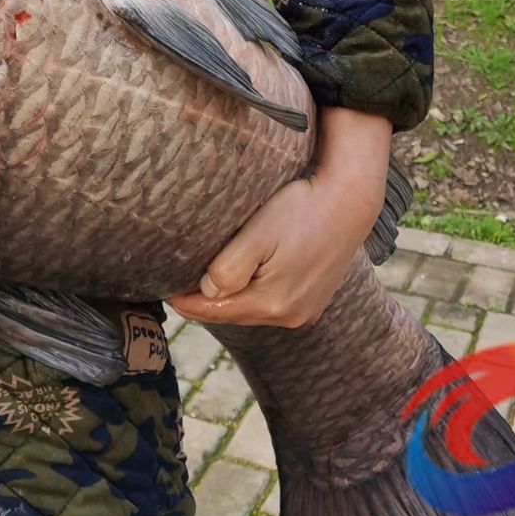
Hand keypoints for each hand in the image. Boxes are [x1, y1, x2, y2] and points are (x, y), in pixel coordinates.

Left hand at [167, 106, 392, 328]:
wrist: (351, 200)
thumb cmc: (302, 208)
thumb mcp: (258, 233)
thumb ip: (228, 267)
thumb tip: (205, 290)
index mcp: (271, 302)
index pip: (214, 310)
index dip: (185, 300)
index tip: (163, 288)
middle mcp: (290, 315)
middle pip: (233, 314)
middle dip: (205, 301)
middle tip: (178, 284)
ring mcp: (305, 311)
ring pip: (252, 310)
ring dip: (230, 298)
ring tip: (206, 281)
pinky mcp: (314, 301)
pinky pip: (272, 304)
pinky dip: (253, 294)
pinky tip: (245, 277)